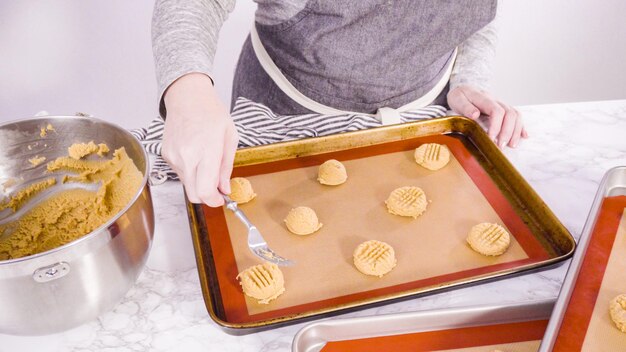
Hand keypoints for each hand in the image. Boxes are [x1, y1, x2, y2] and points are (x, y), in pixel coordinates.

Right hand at [162, 73, 238, 205]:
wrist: (187, 97)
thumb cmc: (211, 112)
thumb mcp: (230, 137)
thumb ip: (226, 167)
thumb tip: (224, 188)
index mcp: (206, 150)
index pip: (205, 190)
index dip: (213, 201)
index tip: (220, 200)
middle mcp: (186, 156)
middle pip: (193, 194)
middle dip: (207, 196)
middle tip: (217, 189)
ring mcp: (173, 156)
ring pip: (187, 184)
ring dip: (198, 182)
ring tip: (206, 162)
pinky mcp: (165, 155)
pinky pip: (180, 173)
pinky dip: (190, 171)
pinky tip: (195, 155)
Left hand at [447, 85, 527, 147]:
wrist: (464, 89)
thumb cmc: (460, 96)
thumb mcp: (457, 99)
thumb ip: (465, 107)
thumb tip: (475, 115)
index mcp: (484, 98)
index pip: (496, 111)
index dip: (496, 126)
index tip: (491, 138)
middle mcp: (496, 100)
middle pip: (510, 114)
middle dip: (507, 132)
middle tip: (500, 146)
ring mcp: (501, 104)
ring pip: (516, 115)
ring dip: (516, 131)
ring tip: (511, 145)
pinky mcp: (503, 109)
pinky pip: (516, 116)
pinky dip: (521, 127)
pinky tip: (523, 136)